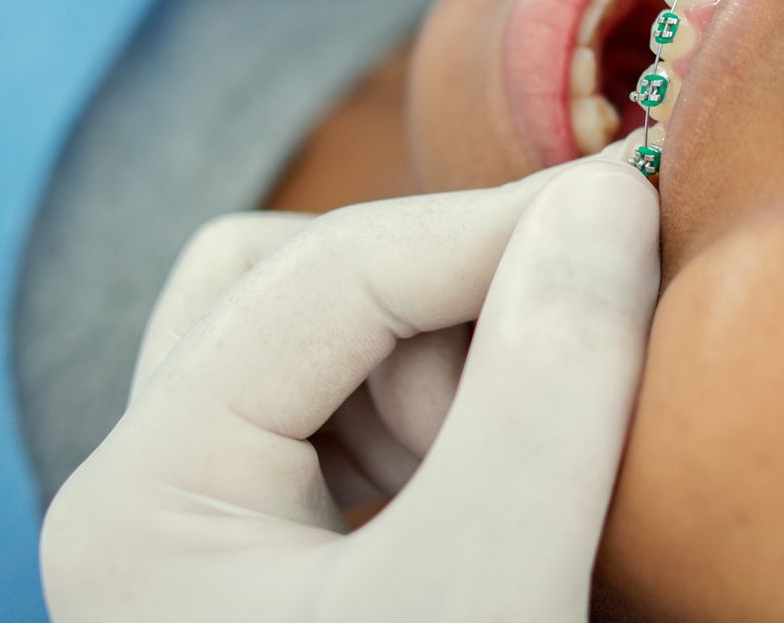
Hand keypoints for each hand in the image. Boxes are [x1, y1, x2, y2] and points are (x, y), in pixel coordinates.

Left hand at [41, 154, 659, 621]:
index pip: (325, 270)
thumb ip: (544, 388)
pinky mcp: (298, 569)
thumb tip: (607, 199)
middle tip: (570, 361)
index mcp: (142, 496)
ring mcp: (222, 534)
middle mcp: (156, 499)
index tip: (641, 210)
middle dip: (448, 297)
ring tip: (547, 463)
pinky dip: (460, 422)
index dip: (494, 225)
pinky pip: (368, 427)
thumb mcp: (487, 588)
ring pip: (336, 349)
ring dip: (459, 364)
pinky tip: (525, 484)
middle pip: (296, 280)